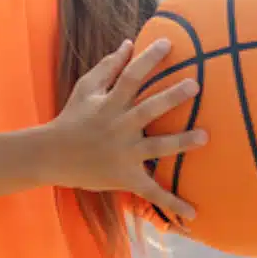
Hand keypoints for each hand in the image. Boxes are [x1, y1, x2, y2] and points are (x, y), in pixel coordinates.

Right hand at [47, 39, 201, 223]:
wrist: (51, 155)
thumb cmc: (71, 118)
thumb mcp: (85, 89)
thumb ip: (108, 66)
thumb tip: (129, 43)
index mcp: (109, 104)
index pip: (131, 76)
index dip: (148, 58)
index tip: (169, 43)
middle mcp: (118, 126)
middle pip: (148, 109)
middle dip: (171, 96)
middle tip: (195, 85)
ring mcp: (124, 153)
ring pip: (156, 147)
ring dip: (181, 142)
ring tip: (205, 136)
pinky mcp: (125, 177)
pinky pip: (151, 192)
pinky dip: (172, 203)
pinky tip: (193, 214)